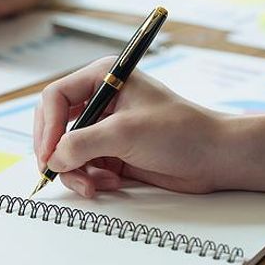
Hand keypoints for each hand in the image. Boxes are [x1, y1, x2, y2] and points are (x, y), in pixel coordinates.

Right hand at [34, 57, 264, 197]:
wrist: (216, 158)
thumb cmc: (181, 132)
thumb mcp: (125, 133)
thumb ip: (82, 144)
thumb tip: (52, 159)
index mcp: (103, 78)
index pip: (55, 98)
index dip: (47, 128)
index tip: (49, 155)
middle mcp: (101, 100)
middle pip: (55, 126)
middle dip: (57, 153)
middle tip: (57, 174)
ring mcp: (106, 127)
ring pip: (67, 151)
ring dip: (75, 171)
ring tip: (92, 186)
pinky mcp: (112, 151)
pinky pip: (84, 166)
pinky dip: (90, 178)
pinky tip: (109, 184)